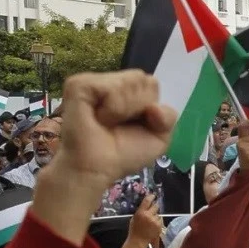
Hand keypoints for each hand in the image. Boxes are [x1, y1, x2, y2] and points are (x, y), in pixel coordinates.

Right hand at [48, 71, 175, 188]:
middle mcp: (110, 82)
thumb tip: (154, 107)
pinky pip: (111, 88)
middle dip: (139, 107)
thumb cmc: (123, 153)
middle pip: (143, 79)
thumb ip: (169, 117)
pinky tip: (99, 119)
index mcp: (128, 90)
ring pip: (129, 81)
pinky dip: (113, 108)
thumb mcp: (159, 137)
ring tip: (106, 123)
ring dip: (124, 110)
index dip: (150, 106)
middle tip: (119, 125)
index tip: (137, 124)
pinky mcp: (79, 84)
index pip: (152, 83)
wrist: (97, 168)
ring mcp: (93, 81)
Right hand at [127, 194, 162, 245]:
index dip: (151, 197)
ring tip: (150, 221)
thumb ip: (140, 211)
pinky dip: (157, 221)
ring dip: (155, 215)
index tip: (153, 195)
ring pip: (158, 214)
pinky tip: (153, 225)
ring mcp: (155, 221)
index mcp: (141, 213)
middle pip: (156, 206)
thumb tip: (146, 205)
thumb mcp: (134, 218)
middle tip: (152, 209)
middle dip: (154, 207)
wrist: (139, 241)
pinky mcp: (160, 225)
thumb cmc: (134, 229)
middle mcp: (149, 215)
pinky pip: (160, 220)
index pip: (147, 201)